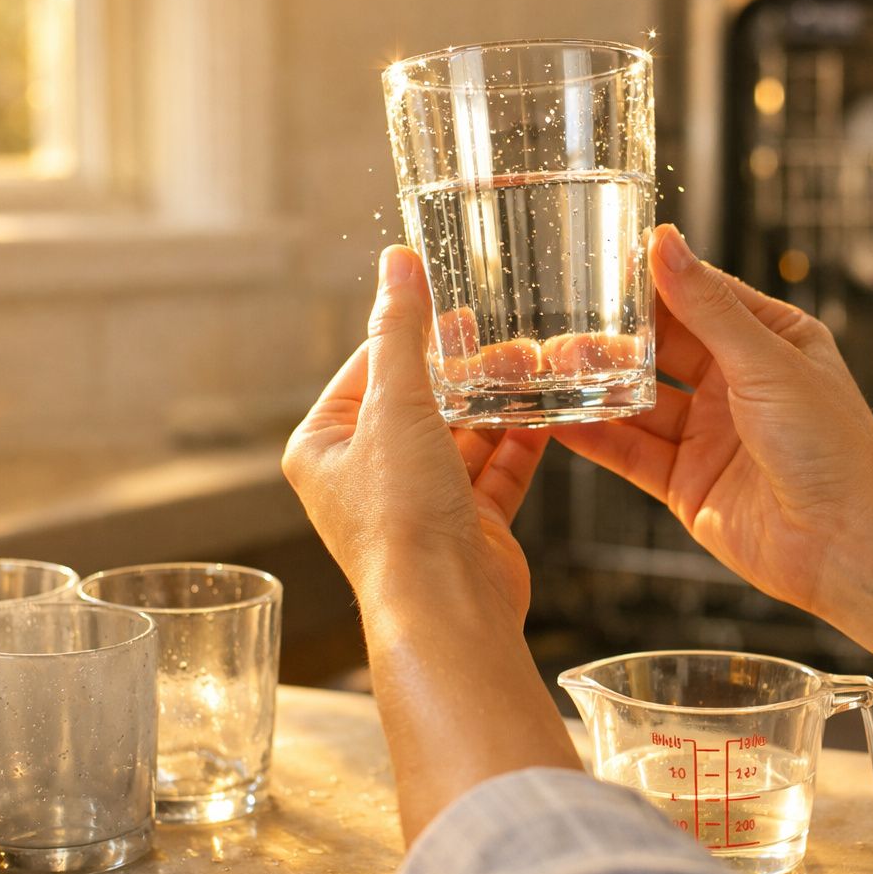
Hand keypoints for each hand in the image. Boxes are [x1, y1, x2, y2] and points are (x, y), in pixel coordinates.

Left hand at [282, 246, 577, 840]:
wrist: (446, 609)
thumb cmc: (400, 519)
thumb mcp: (396, 405)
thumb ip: (401, 331)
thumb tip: (396, 264)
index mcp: (324, 446)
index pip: (368, 366)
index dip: (412, 331)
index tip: (452, 299)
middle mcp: (366, 475)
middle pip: (420, 401)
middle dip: (465, 369)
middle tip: (505, 333)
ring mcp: (418, 503)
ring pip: (463, 435)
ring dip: (498, 403)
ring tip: (535, 365)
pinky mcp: (467, 526)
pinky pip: (497, 471)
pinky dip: (521, 443)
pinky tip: (548, 412)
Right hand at [554, 225, 872, 654]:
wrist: (845, 545)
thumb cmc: (834, 447)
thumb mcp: (767, 362)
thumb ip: (707, 307)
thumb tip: (666, 243)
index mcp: (771, 341)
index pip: (700, 296)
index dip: (653, 280)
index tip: (602, 261)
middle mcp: (738, 384)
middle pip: (662, 348)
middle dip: (615, 336)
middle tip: (564, 319)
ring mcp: (709, 434)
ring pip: (640, 400)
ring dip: (598, 384)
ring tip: (551, 365)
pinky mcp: (686, 482)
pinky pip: (631, 452)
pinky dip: (596, 436)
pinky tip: (560, 419)